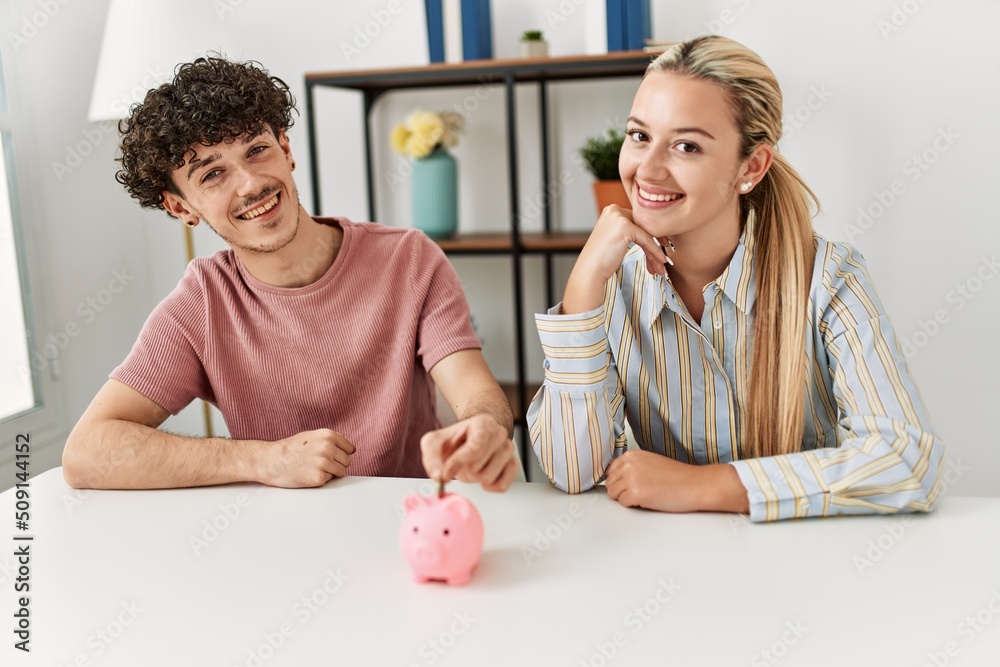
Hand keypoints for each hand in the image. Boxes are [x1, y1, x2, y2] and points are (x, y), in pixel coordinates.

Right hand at [258, 428, 354, 487]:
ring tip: (313, 468)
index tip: (333, 456)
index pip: (350, 449)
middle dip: (336, 464)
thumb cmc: (289, 449)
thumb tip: (350, 449)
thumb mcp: (311, 436)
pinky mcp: (318, 478)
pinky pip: (329, 480)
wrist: (270, 460)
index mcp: (328, 435)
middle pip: (347, 461)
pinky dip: (320, 480)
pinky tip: (308, 474)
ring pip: (340, 472)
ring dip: (330, 473)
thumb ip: (329, 440)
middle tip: (319, 464)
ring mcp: (323, 463)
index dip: (342, 454)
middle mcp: (327, 448)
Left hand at [420, 415, 518, 492]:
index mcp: (483, 423)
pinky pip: (501, 486)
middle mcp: (499, 434)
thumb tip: (439, 477)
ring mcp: (508, 449)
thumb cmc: (454, 440)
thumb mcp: (434, 442)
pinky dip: (488, 486)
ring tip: (471, 466)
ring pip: (488, 478)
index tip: (446, 472)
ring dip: (475, 478)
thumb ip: (432, 458)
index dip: (459, 462)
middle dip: (464, 470)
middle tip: (460, 463)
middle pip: (479, 467)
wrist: (469, 437)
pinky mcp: (513, 465)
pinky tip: (482, 475)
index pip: (476, 448)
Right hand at [563, 205, 668, 313]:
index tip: (661, 248)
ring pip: (646, 234)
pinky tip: (660, 262)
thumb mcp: (616, 240)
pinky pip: (646, 240)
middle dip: (655, 245)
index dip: (651, 235)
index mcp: (611, 211)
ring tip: (660, 267)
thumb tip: (653, 235)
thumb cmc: (601, 260)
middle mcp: (614, 210)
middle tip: (662, 259)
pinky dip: (654, 252)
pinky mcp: (624, 227)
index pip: (638, 221)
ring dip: (655, 252)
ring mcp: (619, 217)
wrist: (590, 270)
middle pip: (644, 226)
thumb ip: (630, 232)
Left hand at [605, 450, 748, 513]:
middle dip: (621, 490)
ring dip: (626, 498)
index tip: (631, 484)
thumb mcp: (650, 463)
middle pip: (609, 482)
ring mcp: (631, 478)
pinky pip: (623, 503)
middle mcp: (629, 464)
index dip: (620, 480)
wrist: (696, 485)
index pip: (610, 470)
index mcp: (632, 455)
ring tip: (645, 495)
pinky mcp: (635, 493)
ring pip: (613, 493)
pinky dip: (633, 505)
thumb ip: (632, 466)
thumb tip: (615, 477)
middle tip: (641, 491)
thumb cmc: (677, 477)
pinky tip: (649, 500)